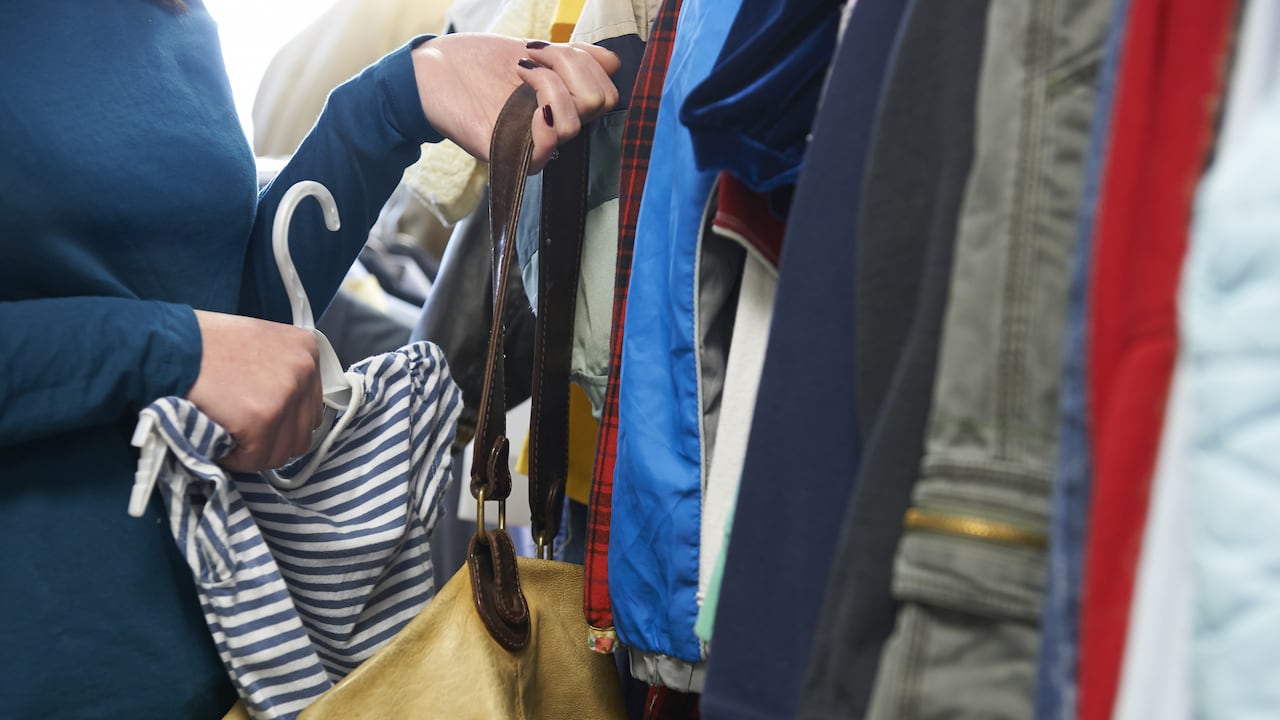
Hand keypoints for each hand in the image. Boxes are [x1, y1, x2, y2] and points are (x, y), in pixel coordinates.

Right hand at [186, 310, 323, 472]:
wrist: (170, 345)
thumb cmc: (204, 344)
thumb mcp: (258, 343)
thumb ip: (280, 371)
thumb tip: (287, 410)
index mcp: (306, 349)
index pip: (310, 407)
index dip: (281, 422)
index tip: (257, 420)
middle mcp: (305, 369)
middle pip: (301, 432)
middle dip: (270, 440)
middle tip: (240, 432)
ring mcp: (287, 394)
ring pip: (282, 452)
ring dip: (253, 451)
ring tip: (228, 433)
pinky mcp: (263, 418)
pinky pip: (256, 459)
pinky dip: (234, 458)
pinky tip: (218, 437)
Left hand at [411, 33, 620, 172]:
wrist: (434, 71)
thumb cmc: (481, 61)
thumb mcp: (538, 50)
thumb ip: (577, 58)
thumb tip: (611, 62)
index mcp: (565, 106)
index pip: (609, 91)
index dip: (587, 61)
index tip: (549, 47)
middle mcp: (555, 128)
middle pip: (601, 102)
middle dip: (573, 65)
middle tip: (535, 54)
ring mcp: (536, 144)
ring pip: (577, 119)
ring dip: (551, 79)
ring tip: (521, 67)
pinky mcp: (514, 157)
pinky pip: (551, 140)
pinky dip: (542, 98)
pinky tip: (518, 80)